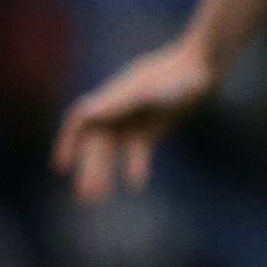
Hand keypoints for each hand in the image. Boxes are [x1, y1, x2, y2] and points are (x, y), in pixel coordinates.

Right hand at [52, 39, 219, 201]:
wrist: (204, 68)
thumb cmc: (178, 76)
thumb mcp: (150, 92)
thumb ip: (119, 102)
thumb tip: (85, 112)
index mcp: (112, 98)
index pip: (81, 121)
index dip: (67, 141)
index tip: (62, 166)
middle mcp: (119, 109)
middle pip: (97, 143)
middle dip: (90, 169)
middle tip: (87, 197)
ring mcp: (136, 118)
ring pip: (112, 149)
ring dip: (104, 171)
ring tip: (98, 197)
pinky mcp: (154, 126)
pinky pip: (137, 150)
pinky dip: (135, 165)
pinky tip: (136, 184)